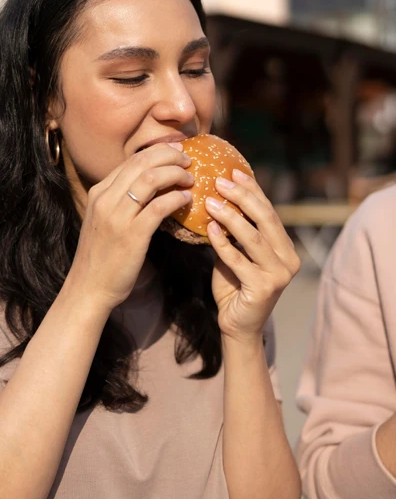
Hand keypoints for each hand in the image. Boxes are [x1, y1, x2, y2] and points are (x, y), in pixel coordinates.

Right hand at [67, 143, 193, 309]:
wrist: (89, 288)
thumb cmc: (101, 256)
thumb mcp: (104, 219)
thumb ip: (121, 200)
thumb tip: (150, 185)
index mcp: (99, 192)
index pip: (132, 160)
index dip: (159, 151)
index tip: (177, 152)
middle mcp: (106, 199)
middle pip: (142, 162)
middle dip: (170, 155)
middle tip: (188, 160)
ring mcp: (117, 216)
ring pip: (151, 178)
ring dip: (176, 173)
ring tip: (190, 178)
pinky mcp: (132, 235)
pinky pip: (159, 206)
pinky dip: (177, 198)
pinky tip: (187, 200)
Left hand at [205, 169, 300, 341]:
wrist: (237, 325)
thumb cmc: (234, 286)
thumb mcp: (235, 253)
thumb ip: (234, 231)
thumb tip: (216, 196)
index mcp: (285, 247)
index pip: (269, 211)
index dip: (252, 190)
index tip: (234, 172)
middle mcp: (288, 259)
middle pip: (265, 219)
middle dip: (242, 197)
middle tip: (220, 181)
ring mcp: (279, 275)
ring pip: (252, 237)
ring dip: (230, 216)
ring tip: (210, 201)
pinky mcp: (263, 288)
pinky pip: (238, 259)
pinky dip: (222, 242)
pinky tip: (209, 228)